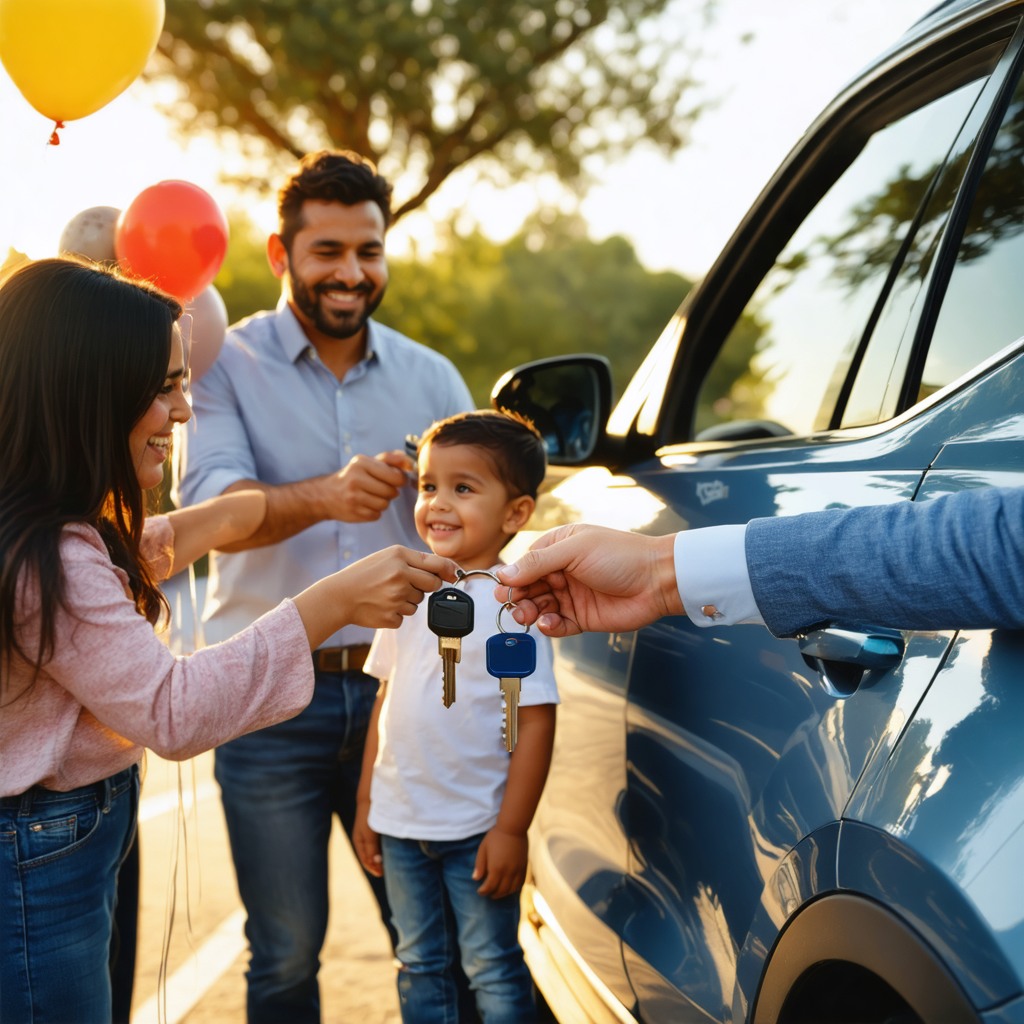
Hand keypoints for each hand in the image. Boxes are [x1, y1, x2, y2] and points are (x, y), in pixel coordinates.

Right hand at [324, 450, 412, 522]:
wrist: (325, 495)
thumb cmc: (351, 477)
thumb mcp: (366, 463)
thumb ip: (388, 459)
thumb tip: (408, 460)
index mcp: (361, 463)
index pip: (395, 475)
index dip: (400, 479)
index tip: (395, 480)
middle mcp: (356, 479)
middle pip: (391, 491)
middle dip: (390, 492)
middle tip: (381, 489)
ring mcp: (354, 497)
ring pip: (385, 504)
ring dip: (382, 502)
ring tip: (372, 497)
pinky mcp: (354, 513)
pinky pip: (377, 515)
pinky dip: (374, 512)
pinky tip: (365, 505)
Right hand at [336, 545, 458, 628]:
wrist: (339, 596)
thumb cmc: (364, 574)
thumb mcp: (387, 557)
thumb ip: (415, 560)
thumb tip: (446, 569)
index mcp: (399, 557)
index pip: (435, 563)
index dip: (450, 570)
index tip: (457, 574)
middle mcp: (400, 575)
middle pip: (433, 584)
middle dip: (426, 586)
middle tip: (407, 584)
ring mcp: (396, 598)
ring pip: (418, 603)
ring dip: (407, 600)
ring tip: (387, 594)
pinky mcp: (391, 617)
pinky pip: (405, 617)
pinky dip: (396, 614)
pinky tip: (381, 606)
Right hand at [353, 801, 382, 876]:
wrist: (372, 797)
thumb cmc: (369, 817)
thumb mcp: (369, 835)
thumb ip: (372, 850)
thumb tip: (377, 864)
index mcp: (359, 842)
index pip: (365, 860)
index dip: (373, 868)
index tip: (382, 874)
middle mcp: (364, 839)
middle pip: (370, 856)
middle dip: (377, 865)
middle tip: (386, 872)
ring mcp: (370, 833)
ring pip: (376, 850)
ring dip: (381, 858)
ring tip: (389, 864)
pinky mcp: (377, 828)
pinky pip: (380, 843)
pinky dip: (384, 849)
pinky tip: (391, 851)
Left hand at [473, 827, 527, 898]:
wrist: (513, 828)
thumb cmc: (495, 837)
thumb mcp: (483, 849)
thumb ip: (479, 865)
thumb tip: (475, 878)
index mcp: (496, 868)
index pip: (489, 887)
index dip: (483, 891)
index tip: (479, 890)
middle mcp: (508, 872)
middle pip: (500, 890)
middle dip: (492, 894)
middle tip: (488, 893)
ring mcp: (517, 870)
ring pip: (511, 889)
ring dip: (503, 893)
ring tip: (497, 893)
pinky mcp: (524, 867)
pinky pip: (520, 883)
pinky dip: (514, 889)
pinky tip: (509, 888)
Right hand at [493, 524, 683, 636]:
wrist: (657, 580)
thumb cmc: (621, 555)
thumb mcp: (575, 551)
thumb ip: (538, 562)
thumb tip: (505, 573)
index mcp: (559, 547)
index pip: (526, 563)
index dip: (513, 576)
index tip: (502, 588)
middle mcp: (562, 571)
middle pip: (529, 587)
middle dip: (518, 597)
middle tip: (510, 605)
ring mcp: (572, 595)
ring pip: (539, 607)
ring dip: (530, 612)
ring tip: (527, 616)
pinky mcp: (582, 617)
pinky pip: (557, 624)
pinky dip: (549, 626)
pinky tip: (548, 624)